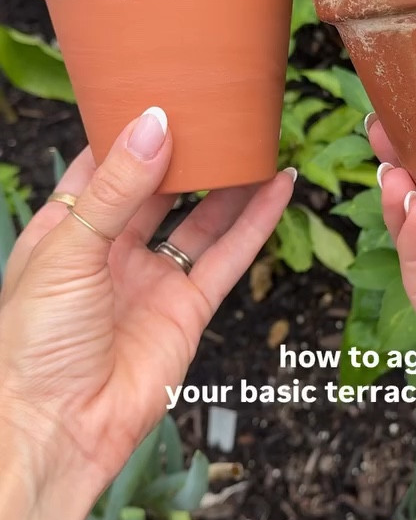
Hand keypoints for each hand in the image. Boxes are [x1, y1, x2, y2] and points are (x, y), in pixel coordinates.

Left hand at [0, 107, 294, 509]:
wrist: (55, 429)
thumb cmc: (33, 344)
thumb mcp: (68, 251)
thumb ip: (116, 189)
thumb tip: (153, 126)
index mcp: (65, 231)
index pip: (101, 166)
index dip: (130, 131)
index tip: (162, 90)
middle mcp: (110, 251)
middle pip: (158, 187)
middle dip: (187, 151)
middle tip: (221, 108)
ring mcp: (151, 280)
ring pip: (200, 219)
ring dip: (230, 182)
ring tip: (261, 139)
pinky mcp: (187, 310)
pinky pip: (227, 258)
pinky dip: (256, 224)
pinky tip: (278, 190)